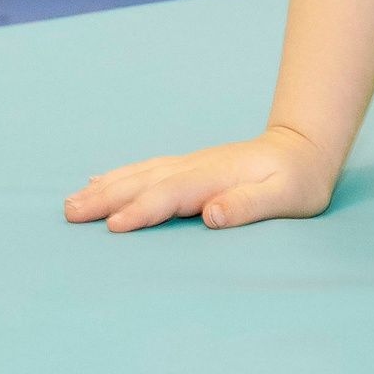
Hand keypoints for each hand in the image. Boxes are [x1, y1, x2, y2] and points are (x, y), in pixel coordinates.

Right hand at [63, 126, 337, 232]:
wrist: (304, 147)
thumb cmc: (298, 181)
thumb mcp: (286, 196)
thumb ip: (249, 205)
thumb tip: (211, 214)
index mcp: (217, 176)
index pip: (172, 195)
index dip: (142, 210)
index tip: (112, 226)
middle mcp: (197, 167)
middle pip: (145, 182)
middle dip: (107, 197)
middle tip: (70, 212)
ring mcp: (190, 164)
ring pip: (140, 174)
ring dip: (106, 187)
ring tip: (71, 202)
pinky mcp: (188, 167)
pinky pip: (147, 170)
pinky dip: (119, 176)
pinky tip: (97, 182)